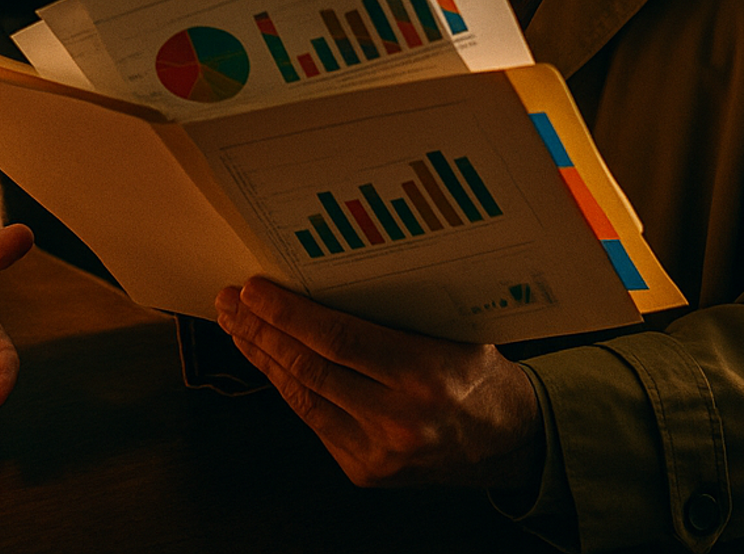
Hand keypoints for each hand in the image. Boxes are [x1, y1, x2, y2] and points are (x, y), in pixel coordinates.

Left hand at [215, 276, 541, 489]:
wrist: (512, 441)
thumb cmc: (481, 373)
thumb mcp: (454, 330)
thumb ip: (398, 312)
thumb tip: (328, 270)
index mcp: (425, 376)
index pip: (338, 339)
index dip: (288, 314)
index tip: (254, 290)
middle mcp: (399, 420)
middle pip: (310, 368)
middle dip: (261, 332)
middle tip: (230, 302)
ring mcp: (379, 454)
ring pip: (302, 398)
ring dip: (262, 359)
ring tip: (236, 326)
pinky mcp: (365, 472)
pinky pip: (313, 420)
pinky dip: (286, 387)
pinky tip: (267, 360)